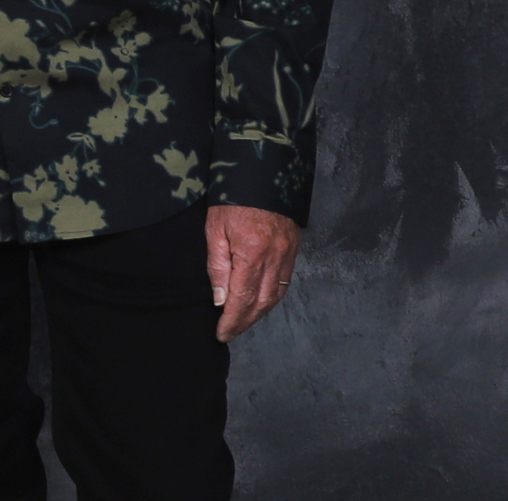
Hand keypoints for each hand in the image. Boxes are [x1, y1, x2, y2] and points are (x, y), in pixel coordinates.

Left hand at [205, 203, 301, 341]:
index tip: (222, 333)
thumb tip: (220, 299)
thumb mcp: (214, 229)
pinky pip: (284, 283)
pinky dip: (272, 298)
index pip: (242, 299)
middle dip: (245, 322)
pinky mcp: (293, 250)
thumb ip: (217, 266)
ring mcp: (287, 255)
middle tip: (230, 333)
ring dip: (259, 313)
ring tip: (242, 322)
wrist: (263, 173)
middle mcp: (275, 259)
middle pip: (261, 302)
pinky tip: (260, 303)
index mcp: (252, 254)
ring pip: (275, 295)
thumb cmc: (232, 199)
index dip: (232, 320)